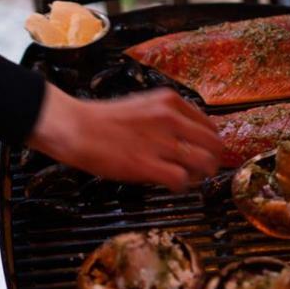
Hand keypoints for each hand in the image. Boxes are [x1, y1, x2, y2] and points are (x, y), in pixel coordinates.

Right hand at [27, 84, 222, 191]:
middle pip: (214, 145)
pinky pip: (181, 180)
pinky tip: (170, 185)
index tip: (204, 153)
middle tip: (202, 171)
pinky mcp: (147, 164)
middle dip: (213, 161)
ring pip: (204, 163)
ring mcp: (160, 142)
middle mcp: (171, 118)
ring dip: (199, 176)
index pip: (209, 125)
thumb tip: (186, 138)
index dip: (210, 144)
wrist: (75, 128)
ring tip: (187, 179)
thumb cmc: (103, 120)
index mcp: (170, 101)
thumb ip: (167, 117)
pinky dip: (181, 186)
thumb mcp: (142, 106)